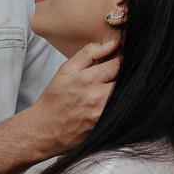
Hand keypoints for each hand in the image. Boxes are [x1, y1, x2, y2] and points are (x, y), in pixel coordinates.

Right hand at [23, 40, 119, 156]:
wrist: (44, 130)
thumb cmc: (54, 99)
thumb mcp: (65, 71)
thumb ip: (88, 54)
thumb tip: (111, 44)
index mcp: (87, 79)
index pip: (119, 63)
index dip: (123, 61)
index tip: (122, 61)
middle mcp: (96, 96)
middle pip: (127, 80)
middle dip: (128, 76)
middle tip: (124, 75)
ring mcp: (102, 113)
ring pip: (128, 96)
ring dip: (127, 91)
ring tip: (116, 90)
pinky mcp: (105, 126)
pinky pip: (124, 112)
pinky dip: (124, 106)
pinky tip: (117, 104)